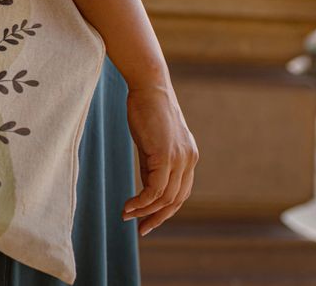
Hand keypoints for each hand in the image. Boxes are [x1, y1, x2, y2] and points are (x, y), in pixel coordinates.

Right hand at [122, 80, 198, 236]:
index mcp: (188, 156)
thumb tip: (147, 190)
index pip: (180, 193)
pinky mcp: (166, 156)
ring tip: (126, 215)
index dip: (164, 211)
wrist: (148, 87)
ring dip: (145, 211)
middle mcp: (189, 159)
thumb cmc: (146, 109)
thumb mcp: (151, 142)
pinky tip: (128, 205)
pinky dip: (142, 201)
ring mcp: (179, 158)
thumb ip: (152, 165)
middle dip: (157, 217)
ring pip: (165, 198)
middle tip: (139, 229)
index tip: (147, 221)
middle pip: (176, 200)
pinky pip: (155, 189)